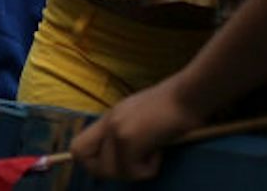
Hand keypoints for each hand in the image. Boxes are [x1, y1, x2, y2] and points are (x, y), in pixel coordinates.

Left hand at [69, 76, 203, 180]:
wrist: (189, 95)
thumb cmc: (174, 107)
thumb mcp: (141, 118)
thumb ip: (125, 133)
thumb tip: (119, 161)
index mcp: (109, 119)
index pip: (77, 147)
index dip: (91, 163)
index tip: (116, 164)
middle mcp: (107, 122)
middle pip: (83, 161)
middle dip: (108, 171)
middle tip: (135, 163)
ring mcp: (115, 129)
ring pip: (109, 171)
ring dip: (134, 171)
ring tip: (152, 154)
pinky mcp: (128, 138)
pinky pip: (131, 171)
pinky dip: (149, 169)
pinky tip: (159, 151)